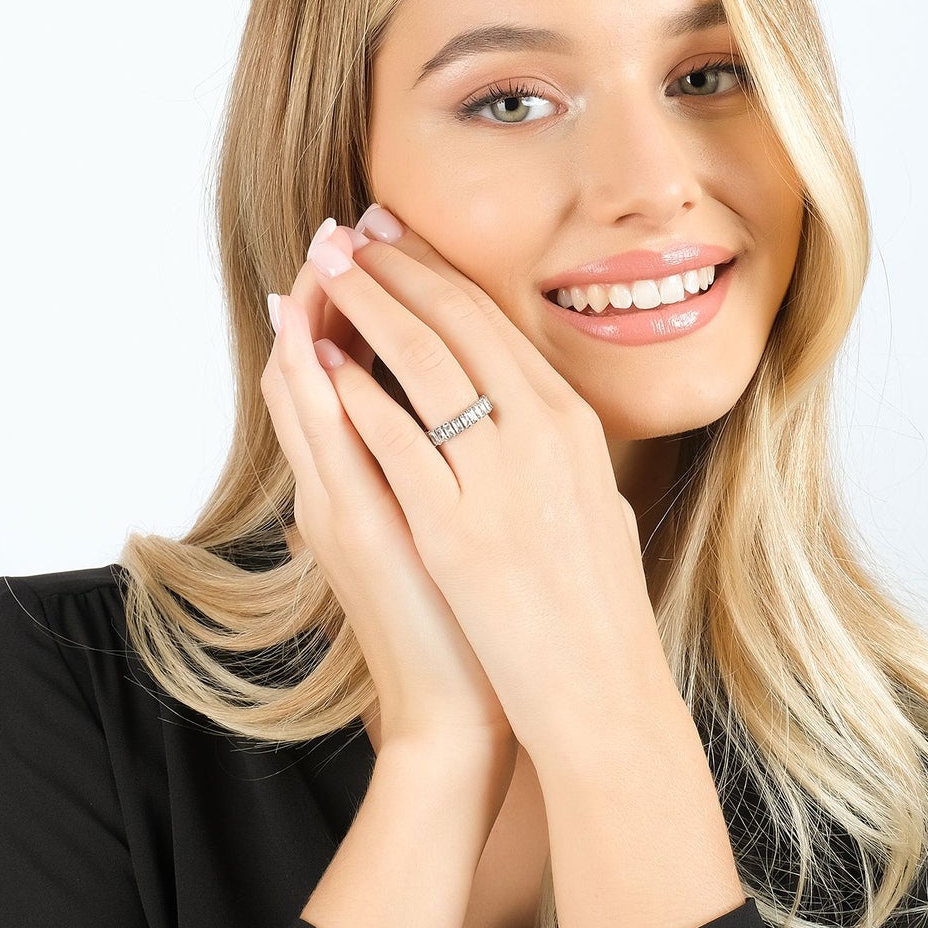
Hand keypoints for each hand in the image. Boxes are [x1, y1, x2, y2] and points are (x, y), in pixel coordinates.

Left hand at [301, 207, 670, 756]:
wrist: (601, 697)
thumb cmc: (598, 610)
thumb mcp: (596, 506)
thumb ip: (563, 451)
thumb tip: (535, 411)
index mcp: (574, 426)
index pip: (496, 324)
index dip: (439, 272)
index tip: (399, 239)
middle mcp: (544, 436)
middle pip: (459, 324)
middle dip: (397, 268)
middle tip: (352, 230)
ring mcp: (500, 480)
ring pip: (425, 363)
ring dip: (370, 307)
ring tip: (328, 269)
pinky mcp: (456, 530)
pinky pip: (398, 440)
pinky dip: (357, 393)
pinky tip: (326, 364)